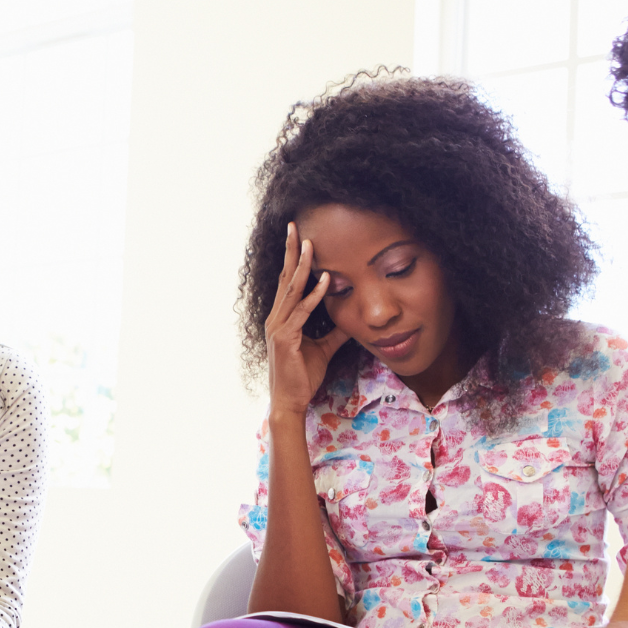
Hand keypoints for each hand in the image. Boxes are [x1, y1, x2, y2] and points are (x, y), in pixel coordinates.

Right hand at [265, 224, 350, 415]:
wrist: (290, 401)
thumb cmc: (302, 376)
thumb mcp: (324, 349)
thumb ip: (335, 333)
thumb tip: (351, 321)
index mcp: (283, 318)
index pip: (288, 282)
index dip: (293, 259)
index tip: (299, 237)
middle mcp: (277, 318)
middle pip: (285, 278)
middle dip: (291, 251)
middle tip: (295, 226)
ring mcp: (279, 327)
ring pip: (292, 290)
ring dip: (302, 266)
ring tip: (310, 245)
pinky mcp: (286, 339)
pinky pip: (302, 312)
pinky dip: (314, 295)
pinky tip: (326, 280)